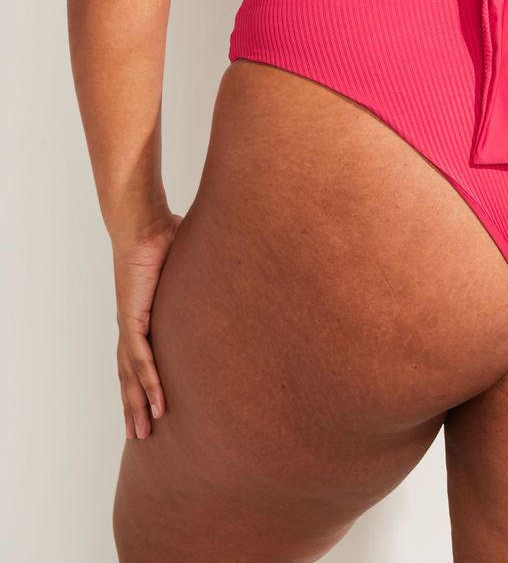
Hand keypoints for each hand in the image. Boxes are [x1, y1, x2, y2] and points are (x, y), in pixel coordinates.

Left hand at [112, 210, 182, 439]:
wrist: (143, 221)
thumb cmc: (163, 234)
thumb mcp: (188, 263)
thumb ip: (201, 273)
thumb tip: (228, 262)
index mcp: (142, 314)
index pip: (138, 357)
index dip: (141, 383)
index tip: (147, 406)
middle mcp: (132, 324)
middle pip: (130, 375)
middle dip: (134, 405)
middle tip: (139, 435)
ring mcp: (130, 322)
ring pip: (132, 374)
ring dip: (138, 404)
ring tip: (144, 432)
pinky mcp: (132, 317)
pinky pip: (140, 357)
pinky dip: (148, 382)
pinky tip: (155, 402)